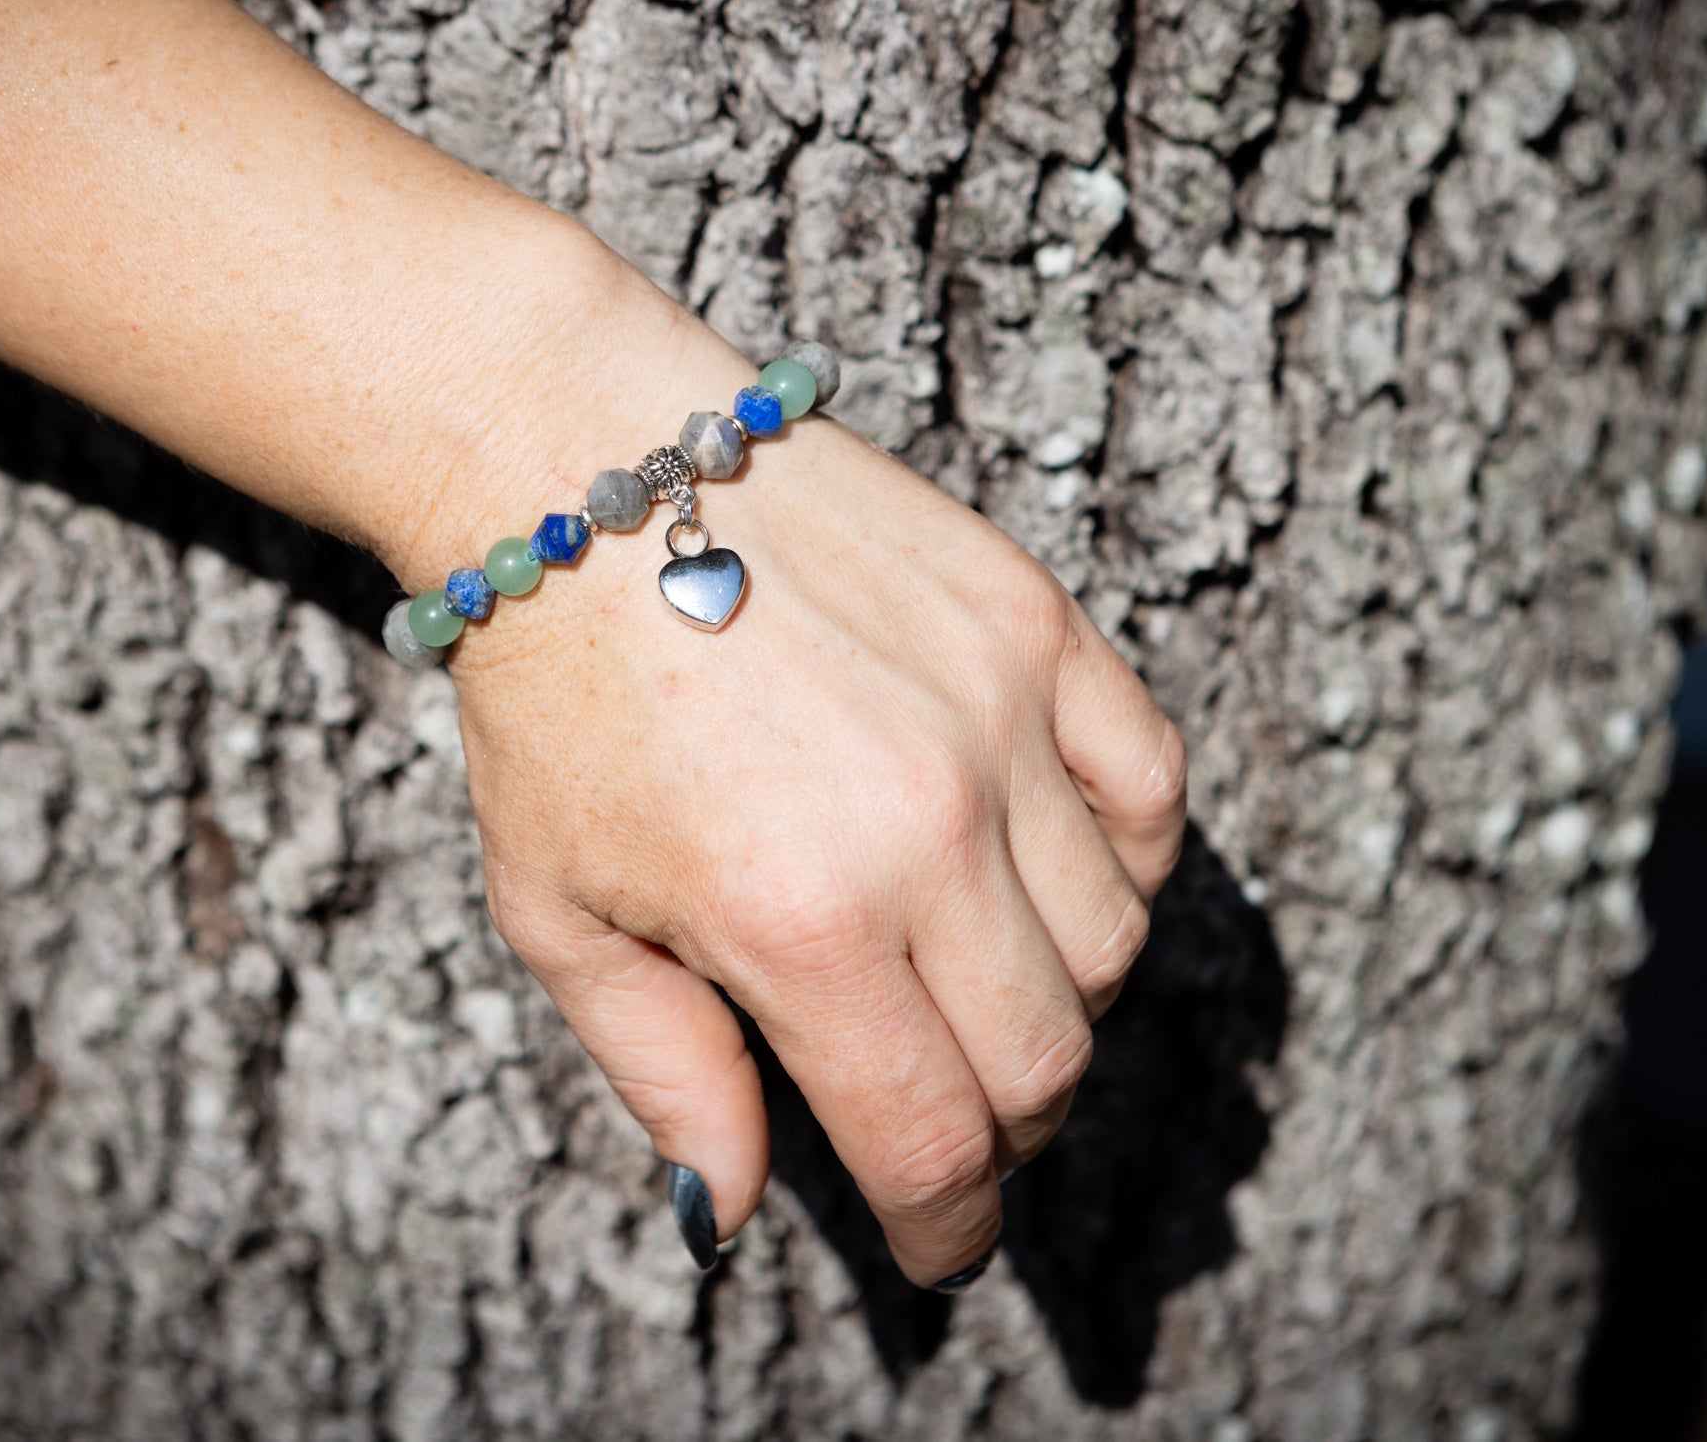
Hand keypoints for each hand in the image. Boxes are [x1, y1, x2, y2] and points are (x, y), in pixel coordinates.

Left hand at [435, 308, 1187, 1285]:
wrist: (579, 461)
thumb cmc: (553, 697)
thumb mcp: (562, 912)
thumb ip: (666, 1074)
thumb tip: (728, 1214)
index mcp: (796, 922)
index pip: (934, 1138)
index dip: (946, 1226)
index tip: (938, 1245)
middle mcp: (924, 828)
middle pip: (1044, 1060)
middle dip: (1003, 1131)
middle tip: (950, 1120)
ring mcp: (998, 716)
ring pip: (1113, 940)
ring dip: (1057, 1000)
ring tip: (974, 982)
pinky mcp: (1037, 623)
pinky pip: (1153, 789)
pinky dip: (1125, 857)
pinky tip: (1043, 864)